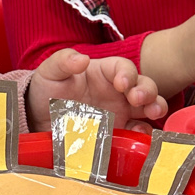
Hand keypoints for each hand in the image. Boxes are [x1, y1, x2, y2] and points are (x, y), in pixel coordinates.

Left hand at [26, 50, 166, 132]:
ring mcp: (121, 112)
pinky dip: (143, 133)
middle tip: (138, 99)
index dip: (127, 73)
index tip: (121, 83)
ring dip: (155, 107)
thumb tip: (82, 58)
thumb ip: (63, 61)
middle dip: (147, 91)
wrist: (39, 119)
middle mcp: (117, 91)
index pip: (124, 67)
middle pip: (143, 85)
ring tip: (152, 113)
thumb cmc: (48, 89)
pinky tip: (138, 135)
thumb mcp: (51, 71)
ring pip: (148, 107)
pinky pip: (137, 132)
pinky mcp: (118, 133)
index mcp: (104, 73)